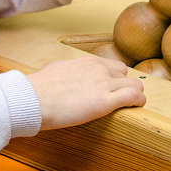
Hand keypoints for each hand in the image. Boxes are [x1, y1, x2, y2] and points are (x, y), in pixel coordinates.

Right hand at [26, 56, 145, 129]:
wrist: (32, 98)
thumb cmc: (38, 88)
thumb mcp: (56, 71)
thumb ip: (68, 73)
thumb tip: (64, 77)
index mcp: (87, 62)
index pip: (113, 67)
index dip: (115, 80)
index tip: (112, 90)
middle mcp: (99, 70)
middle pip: (127, 75)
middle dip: (125, 87)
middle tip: (120, 100)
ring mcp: (103, 84)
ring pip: (135, 85)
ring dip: (134, 95)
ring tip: (129, 106)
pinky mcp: (104, 102)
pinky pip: (133, 97)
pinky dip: (138, 102)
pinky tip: (135, 108)